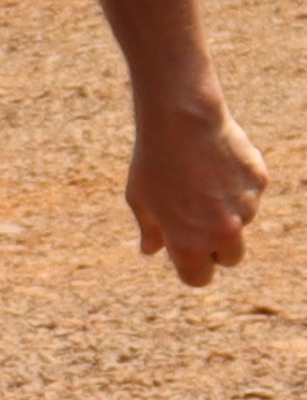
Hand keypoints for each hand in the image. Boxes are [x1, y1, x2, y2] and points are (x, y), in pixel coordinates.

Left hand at [130, 89, 265, 284]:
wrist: (181, 122)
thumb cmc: (153, 163)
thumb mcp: (140, 200)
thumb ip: (151, 230)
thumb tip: (151, 250)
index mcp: (190, 245)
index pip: (199, 278)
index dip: (192, 268)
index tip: (186, 256)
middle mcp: (223, 232)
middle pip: (229, 258)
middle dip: (217, 247)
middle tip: (198, 223)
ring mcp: (246, 207)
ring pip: (242, 221)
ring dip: (227, 210)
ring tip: (200, 179)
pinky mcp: (259, 182)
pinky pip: (249, 192)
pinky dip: (237, 184)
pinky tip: (216, 162)